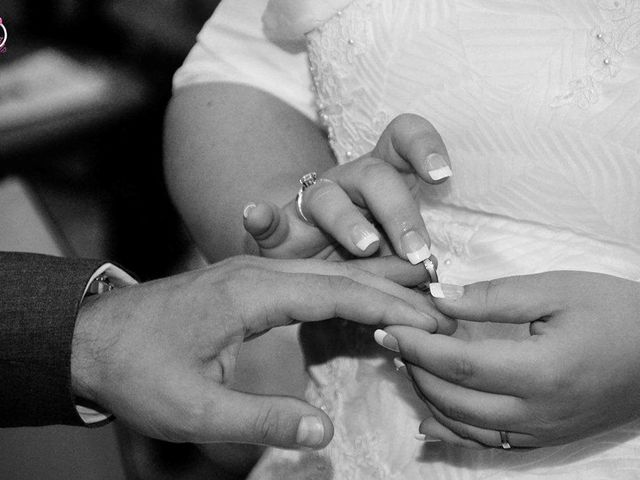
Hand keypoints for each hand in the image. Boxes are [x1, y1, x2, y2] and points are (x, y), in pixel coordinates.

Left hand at [71, 255, 452, 448]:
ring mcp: (252, 273)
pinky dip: (345, 288)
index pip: (335, 292)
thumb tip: (322, 432)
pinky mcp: (247, 284)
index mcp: (248, 294)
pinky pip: (308, 281)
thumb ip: (258, 420)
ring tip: (421, 287)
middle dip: (393, 288)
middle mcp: (256, 273)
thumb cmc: (137, 369)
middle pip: (339, 274)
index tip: (430, 318)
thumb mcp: (192, 409)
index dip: (386, 305)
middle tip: (443, 303)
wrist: (91, 336)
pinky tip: (365, 299)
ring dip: (374, 280)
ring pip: (327, 271)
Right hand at [243, 113, 451, 261]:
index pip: (403, 139)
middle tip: (415, 251)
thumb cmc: (368, 256)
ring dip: (348, 221)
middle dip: (399, 211)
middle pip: (374, 175)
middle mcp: (349, 182)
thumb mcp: (398, 253)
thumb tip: (435, 274)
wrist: (316, 268)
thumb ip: (414, 258)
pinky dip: (261, 217)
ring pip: (328, 198)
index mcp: (384, 178)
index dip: (423, 147)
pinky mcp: (282, 229)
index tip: (441, 176)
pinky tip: (255, 215)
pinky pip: (269, 221)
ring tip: (366, 247)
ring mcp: (313, 203)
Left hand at [376, 272, 639, 448]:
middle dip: (415, 369)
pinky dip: (452, 433)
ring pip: (465, 426)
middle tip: (393, 340)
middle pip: (454, 399)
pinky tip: (428, 422)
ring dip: (428, 397)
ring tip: (408, 364)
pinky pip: (488, 444)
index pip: (459, 364)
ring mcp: (541, 432)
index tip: (388, 327)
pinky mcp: (545, 438)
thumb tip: (438, 297)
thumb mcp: (557, 290)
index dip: (417, 346)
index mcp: (541, 371)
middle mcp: (537, 412)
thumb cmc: (617, 313)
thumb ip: (492, 296)